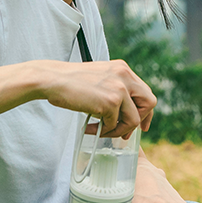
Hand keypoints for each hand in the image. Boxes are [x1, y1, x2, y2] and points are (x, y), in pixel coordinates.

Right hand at [40, 59, 154, 138]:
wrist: (52, 79)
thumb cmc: (70, 81)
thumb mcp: (100, 78)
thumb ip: (115, 89)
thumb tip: (125, 112)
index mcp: (123, 69)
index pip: (145, 92)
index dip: (145, 111)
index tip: (140, 124)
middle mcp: (125, 76)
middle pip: (149, 103)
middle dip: (140, 121)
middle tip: (126, 134)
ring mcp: (120, 89)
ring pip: (133, 119)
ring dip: (118, 130)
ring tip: (101, 131)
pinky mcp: (111, 102)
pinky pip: (115, 125)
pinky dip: (103, 130)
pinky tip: (90, 128)